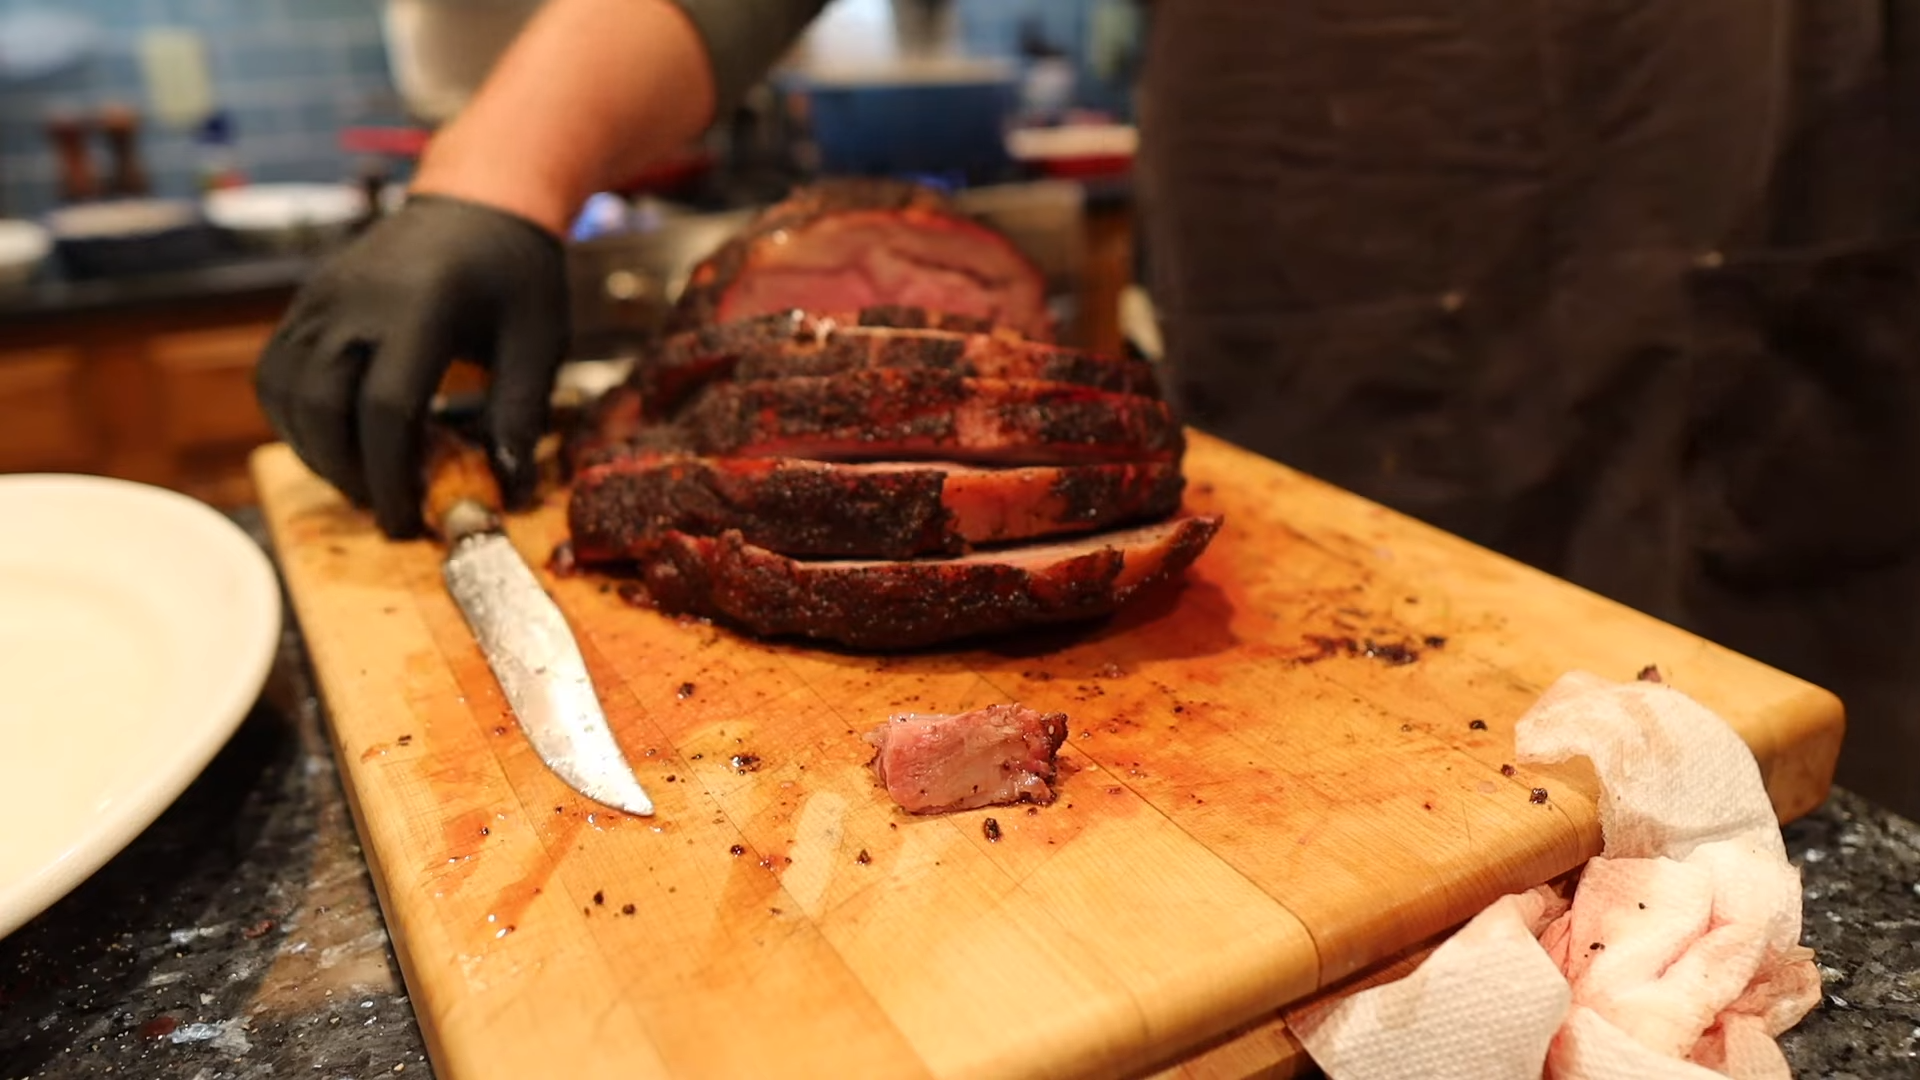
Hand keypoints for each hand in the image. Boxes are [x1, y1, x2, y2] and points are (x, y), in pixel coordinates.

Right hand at [255, 194, 567, 537]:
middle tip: (385, 508)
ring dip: (315, 450)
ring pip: (285, 391)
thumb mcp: (539, 341)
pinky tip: (336, 441)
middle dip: (348, 472)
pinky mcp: (307, 302)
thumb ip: (520, 415)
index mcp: (422, 305)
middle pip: (323, 405)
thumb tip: (508, 492)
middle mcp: (356, 298)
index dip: (391, 476)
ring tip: (362, 480)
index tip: (409, 520)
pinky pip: (277, 370)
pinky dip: (295, 417)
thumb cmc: (515, 273)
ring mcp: (322, 296)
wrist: (478, 201)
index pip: (386, 407)